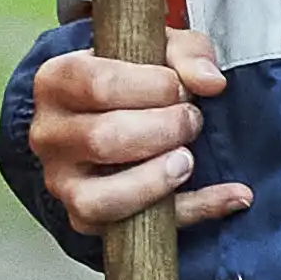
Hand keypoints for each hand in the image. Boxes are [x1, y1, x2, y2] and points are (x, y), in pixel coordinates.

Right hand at [27, 45, 247, 236]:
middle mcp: (49, 134)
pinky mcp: (85, 218)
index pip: (98, 84)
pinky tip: (230, 195)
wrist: (105, 116)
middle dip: (163, 131)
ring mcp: (62, 181)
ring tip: (188, 160)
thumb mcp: (160, 48)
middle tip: (190, 120)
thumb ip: (188, 53)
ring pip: (101, 198)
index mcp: (56, 81)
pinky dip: (192, 213)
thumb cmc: (131, 78)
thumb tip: (210, 82)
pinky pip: (133, 231)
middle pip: (103, 139)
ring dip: (157, 181)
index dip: (152, 87)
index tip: (179, 87)